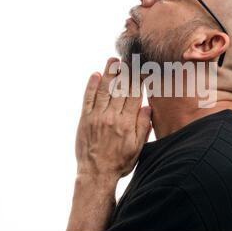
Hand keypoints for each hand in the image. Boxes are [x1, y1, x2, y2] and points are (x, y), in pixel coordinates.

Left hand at [75, 57, 151, 181]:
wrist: (96, 173)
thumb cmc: (119, 162)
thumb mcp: (137, 147)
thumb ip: (143, 126)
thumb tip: (147, 107)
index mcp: (127, 123)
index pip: (134, 95)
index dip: (138, 79)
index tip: (141, 67)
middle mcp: (112, 116)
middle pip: (120, 89)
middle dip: (125, 71)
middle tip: (128, 57)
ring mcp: (97, 116)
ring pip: (104, 90)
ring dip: (109, 73)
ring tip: (113, 60)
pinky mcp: (85, 119)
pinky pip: (88, 98)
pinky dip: (91, 86)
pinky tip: (95, 75)